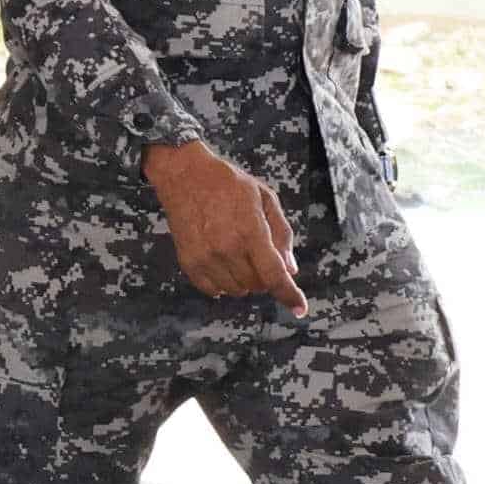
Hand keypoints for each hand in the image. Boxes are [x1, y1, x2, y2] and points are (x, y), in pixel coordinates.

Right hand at [144, 139, 309, 315]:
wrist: (184, 174)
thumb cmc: (228, 183)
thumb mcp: (265, 198)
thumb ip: (281, 234)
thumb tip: (290, 268)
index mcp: (251, 232)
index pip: (275, 276)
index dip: (290, 295)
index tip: (300, 309)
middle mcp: (228, 248)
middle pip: (257, 285)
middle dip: (266, 277)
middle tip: (260, 256)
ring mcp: (206, 257)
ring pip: (236, 290)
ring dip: (244, 280)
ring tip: (238, 255)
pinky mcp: (189, 261)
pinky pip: (212, 289)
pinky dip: (222, 283)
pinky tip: (223, 264)